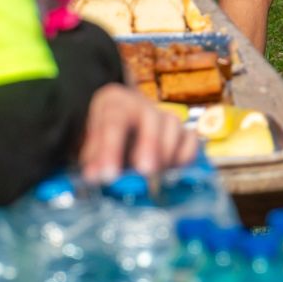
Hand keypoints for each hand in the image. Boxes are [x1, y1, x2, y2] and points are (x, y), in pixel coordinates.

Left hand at [78, 84, 197, 182]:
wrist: (119, 127)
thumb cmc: (104, 137)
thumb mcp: (92, 146)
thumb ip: (94, 160)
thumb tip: (95, 176)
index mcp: (116, 104)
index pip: (114, 121)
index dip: (111, 148)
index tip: (108, 175)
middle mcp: (143, 106)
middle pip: (151, 117)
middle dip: (149, 144)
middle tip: (145, 171)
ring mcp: (165, 117)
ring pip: (174, 125)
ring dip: (166, 153)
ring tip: (155, 177)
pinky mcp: (181, 132)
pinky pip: (190, 141)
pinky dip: (184, 157)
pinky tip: (171, 172)